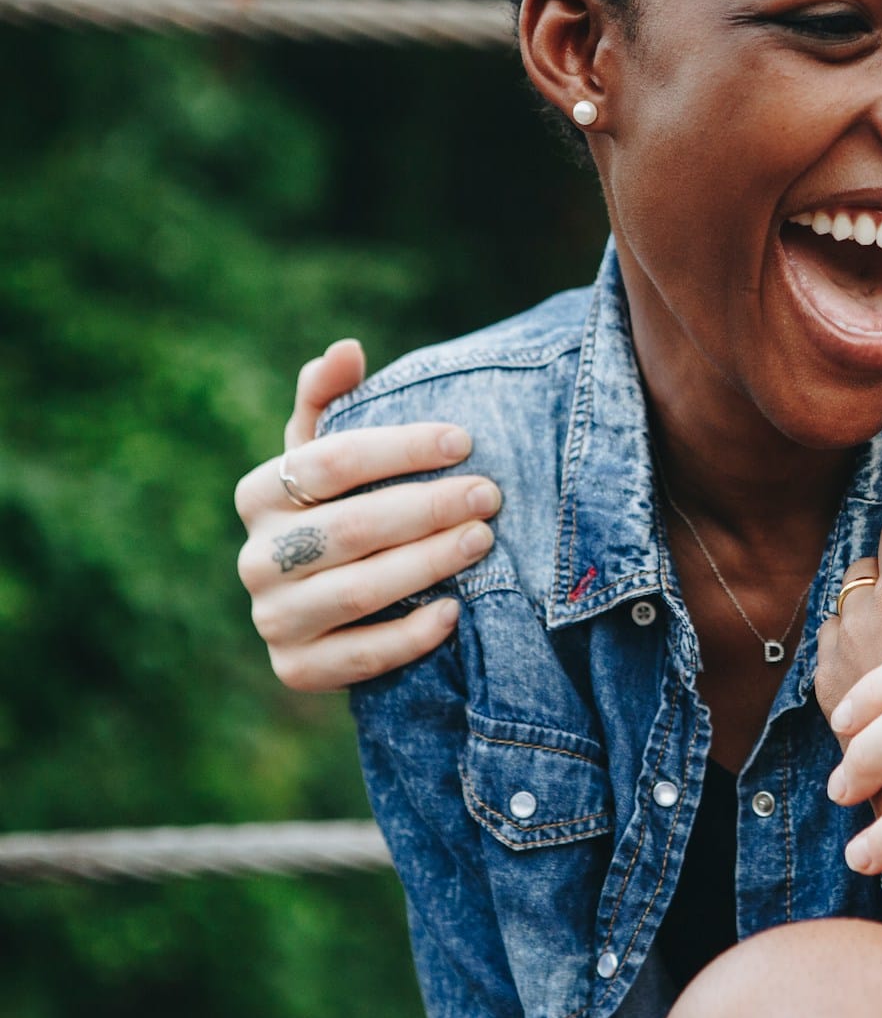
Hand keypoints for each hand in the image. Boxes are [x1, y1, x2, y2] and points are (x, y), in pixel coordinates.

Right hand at [234, 339, 501, 690]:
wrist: (341, 607)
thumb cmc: (348, 509)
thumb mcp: (334, 456)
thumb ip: (332, 399)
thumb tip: (346, 348)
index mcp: (258, 493)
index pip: (329, 461)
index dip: (401, 448)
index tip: (465, 440)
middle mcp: (256, 557)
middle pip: (350, 527)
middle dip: (428, 507)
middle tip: (491, 494)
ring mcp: (272, 617)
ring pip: (358, 590)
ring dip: (428, 563)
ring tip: (484, 539)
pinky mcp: (296, 669)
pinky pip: (359, 657)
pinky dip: (410, 636)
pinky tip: (456, 611)